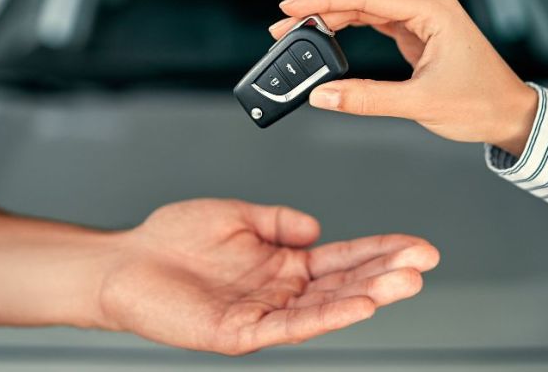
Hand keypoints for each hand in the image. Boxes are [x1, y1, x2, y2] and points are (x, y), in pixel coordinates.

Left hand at [96, 198, 437, 354]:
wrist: (123, 263)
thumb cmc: (170, 241)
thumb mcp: (236, 214)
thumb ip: (278, 220)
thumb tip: (317, 226)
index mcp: (281, 262)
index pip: (341, 258)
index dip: (380, 251)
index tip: (417, 245)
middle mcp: (278, 290)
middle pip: (344, 284)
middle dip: (386, 272)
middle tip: (424, 263)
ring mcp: (263, 313)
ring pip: (325, 307)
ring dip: (367, 295)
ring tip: (404, 282)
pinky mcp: (241, 333)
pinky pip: (290, 326)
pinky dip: (327, 317)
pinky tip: (358, 306)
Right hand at [269, 0, 537, 155]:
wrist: (512, 116)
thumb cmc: (482, 104)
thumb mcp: (420, 104)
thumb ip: (367, 98)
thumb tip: (324, 95)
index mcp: (433, 11)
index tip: (291, 6)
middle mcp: (427, 8)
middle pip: (361, 0)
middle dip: (320, 11)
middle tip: (283, 26)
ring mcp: (423, 20)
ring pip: (366, 11)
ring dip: (332, 20)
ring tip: (297, 32)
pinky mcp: (418, 35)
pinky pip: (376, 25)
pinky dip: (349, 31)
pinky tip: (327, 38)